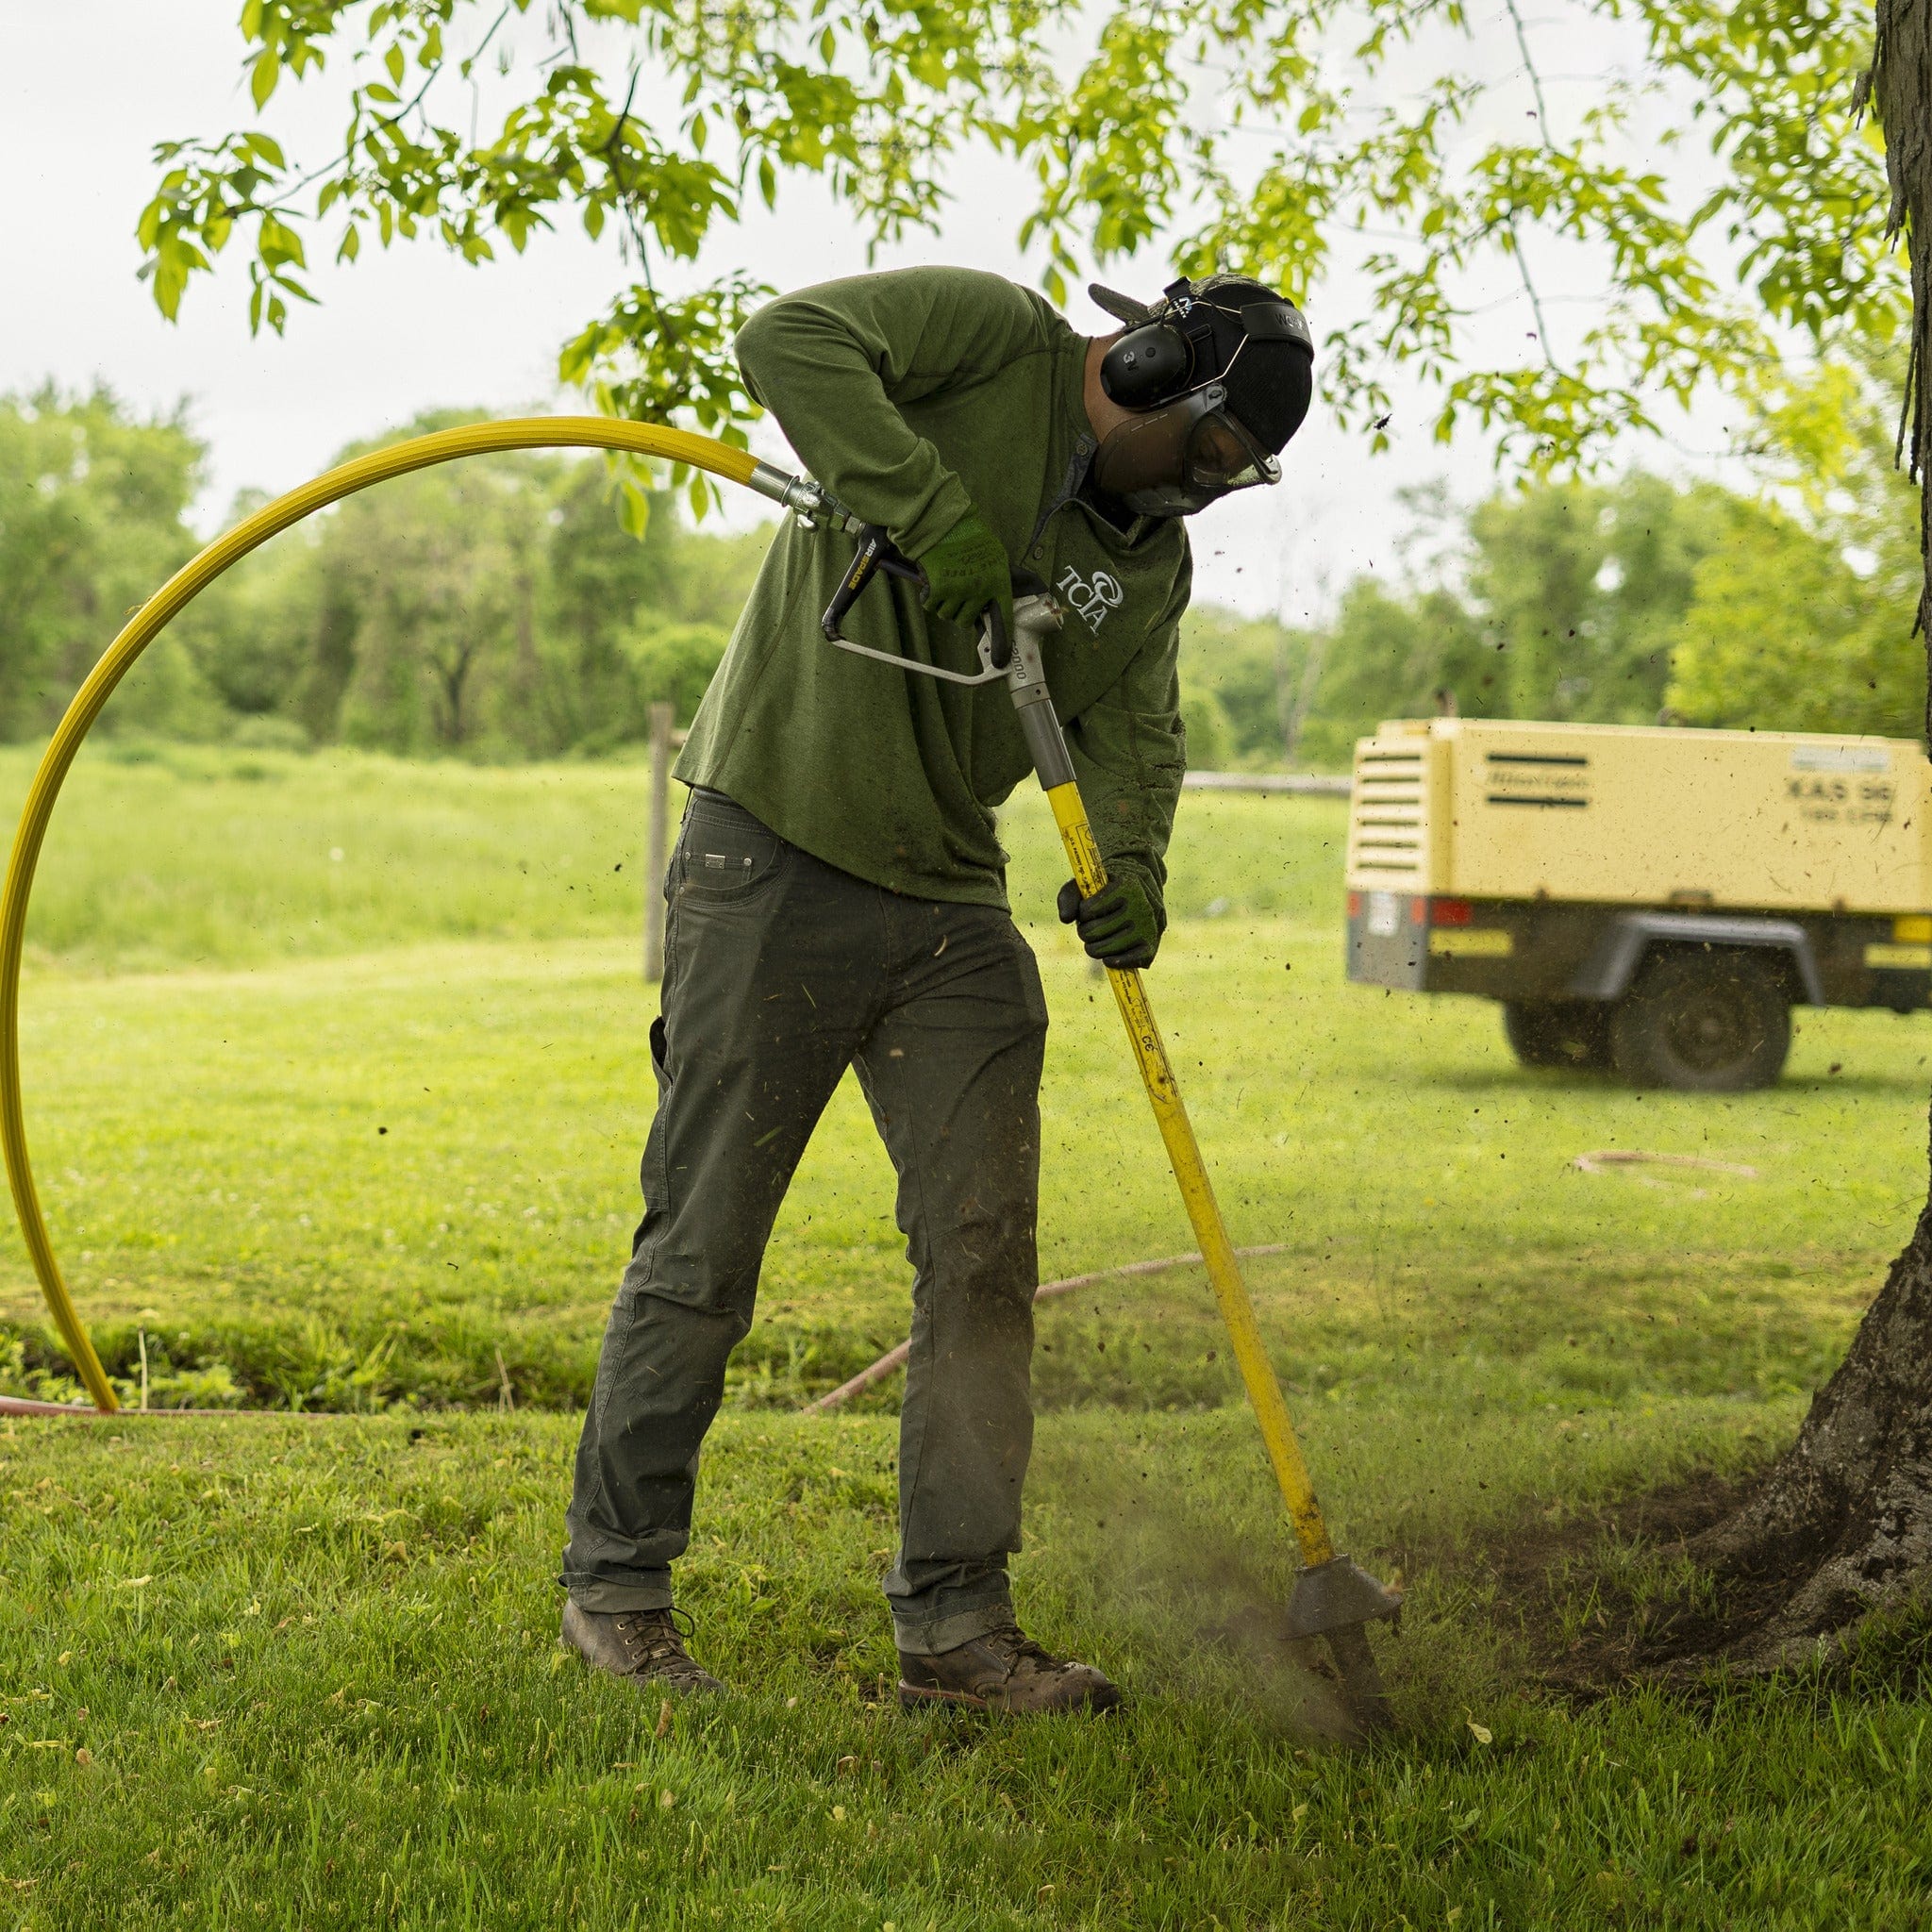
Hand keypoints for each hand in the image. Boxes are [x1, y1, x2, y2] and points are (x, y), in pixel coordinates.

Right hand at [916, 507, 1013, 644]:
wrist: (944, 521)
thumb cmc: (969, 535)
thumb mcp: (994, 556)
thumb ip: (995, 580)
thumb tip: (992, 604)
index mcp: (998, 582)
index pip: (1004, 619)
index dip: (1002, 642)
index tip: (999, 661)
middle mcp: (980, 591)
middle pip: (966, 621)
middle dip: (960, 611)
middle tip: (957, 595)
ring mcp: (959, 592)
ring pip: (947, 615)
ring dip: (943, 603)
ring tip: (945, 582)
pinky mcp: (939, 589)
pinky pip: (930, 606)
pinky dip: (928, 597)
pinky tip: (932, 581)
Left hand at [1057, 874, 1159, 970]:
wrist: (1141, 891)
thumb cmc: (1107, 889)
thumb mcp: (1086, 885)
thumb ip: (1068, 897)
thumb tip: (1066, 918)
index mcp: (1127, 886)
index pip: (1087, 910)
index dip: (1083, 912)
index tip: (1089, 907)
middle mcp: (1141, 906)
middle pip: (1093, 933)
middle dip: (1085, 931)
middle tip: (1092, 926)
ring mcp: (1148, 927)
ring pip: (1105, 950)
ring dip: (1095, 948)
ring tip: (1099, 938)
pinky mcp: (1150, 946)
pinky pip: (1127, 962)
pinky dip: (1113, 962)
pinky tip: (1108, 957)